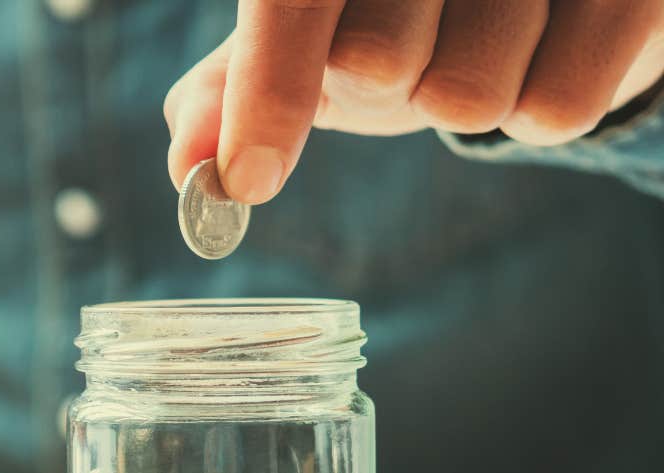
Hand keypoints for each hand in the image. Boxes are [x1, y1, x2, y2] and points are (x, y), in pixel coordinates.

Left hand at [165, 0, 663, 202]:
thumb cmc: (408, 10)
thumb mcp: (308, 38)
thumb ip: (234, 91)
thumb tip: (188, 162)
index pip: (290, 0)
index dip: (264, 91)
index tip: (248, 181)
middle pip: (378, 58)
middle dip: (384, 84)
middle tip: (407, 50)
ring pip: (469, 92)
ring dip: (462, 100)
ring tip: (481, 46)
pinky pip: (557, 108)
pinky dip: (537, 111)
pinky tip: (544, 55)